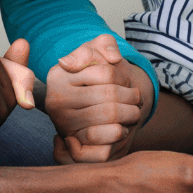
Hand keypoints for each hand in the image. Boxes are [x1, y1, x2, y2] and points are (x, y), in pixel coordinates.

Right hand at [46, 33, 151, 163]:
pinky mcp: (75, 148)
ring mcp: (63, 126)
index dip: (124, 78)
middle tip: (137, 100)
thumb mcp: (97, 53)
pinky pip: (103, 145)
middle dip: (132, 97)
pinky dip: (118, 136)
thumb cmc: (98, 80)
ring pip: (111, 119)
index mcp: (58, 75)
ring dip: (131, 115)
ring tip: (133, 112)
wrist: (93, 110)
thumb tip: (111, 58)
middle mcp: (56, 101)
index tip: (126, 82)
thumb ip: (104, 44)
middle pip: (110, 96)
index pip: (105, 73)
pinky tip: (120, 129)